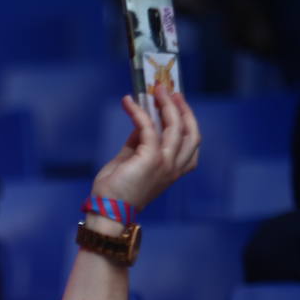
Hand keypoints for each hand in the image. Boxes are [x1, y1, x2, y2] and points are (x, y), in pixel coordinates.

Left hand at [91, 87, 199, 212]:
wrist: (108, 210)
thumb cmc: (117, 189)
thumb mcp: (132, 160)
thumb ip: (139, 142)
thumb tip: (142, 120)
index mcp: (174, 170)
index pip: (191, 142)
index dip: (188, 119)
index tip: (178, 102)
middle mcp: (174, 167)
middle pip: (190, 131)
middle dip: (182, 108)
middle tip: (169, 91)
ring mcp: (165, 163)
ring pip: (174, 126)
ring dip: (165, 104)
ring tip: (155, 89)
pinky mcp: (151, 158)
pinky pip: (147, 127)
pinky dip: (138, 111)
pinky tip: (127, 102)